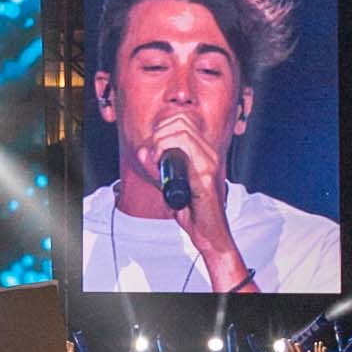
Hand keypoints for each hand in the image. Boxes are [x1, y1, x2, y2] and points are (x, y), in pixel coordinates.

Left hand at [145, 114, 244, 284]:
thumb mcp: (168, 183)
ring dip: (160, 140)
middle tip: (152, 152)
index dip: (162, 127)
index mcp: (203, 152)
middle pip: (181, 120)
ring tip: (155, 158)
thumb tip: (142, 151)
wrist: (207, 232)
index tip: (152, 146)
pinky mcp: (206, 173)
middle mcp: (209, 153)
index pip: (183, 120)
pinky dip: (165, 150)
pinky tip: (160, 164)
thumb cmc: (192, 210)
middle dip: (159, 131)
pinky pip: (185, 148)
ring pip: (182, 130)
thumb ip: (157, 167)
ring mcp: (209, 161)